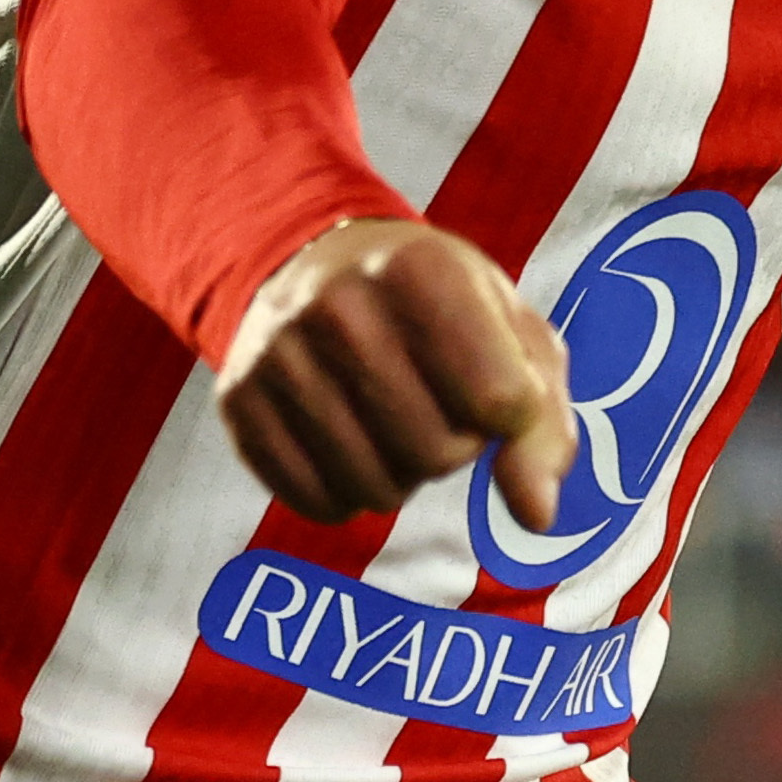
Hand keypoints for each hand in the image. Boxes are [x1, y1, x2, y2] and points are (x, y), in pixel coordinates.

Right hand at [217, 218, 572, 528]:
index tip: (492, 386)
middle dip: (454, 446)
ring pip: (377, 489)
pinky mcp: (239, 403)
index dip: (508, 415)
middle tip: (435, 401)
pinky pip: (319, 503)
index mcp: (421, 269)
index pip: (500, 401)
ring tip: (391, 417)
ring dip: (403, 473)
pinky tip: (349, 439)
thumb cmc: (438, 305)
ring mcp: (279, 355)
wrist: (315, 264)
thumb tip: (536, 516)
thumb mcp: (509, 332)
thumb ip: (542, 423)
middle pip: (437, 452)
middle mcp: (339, 305)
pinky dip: (348, 492)